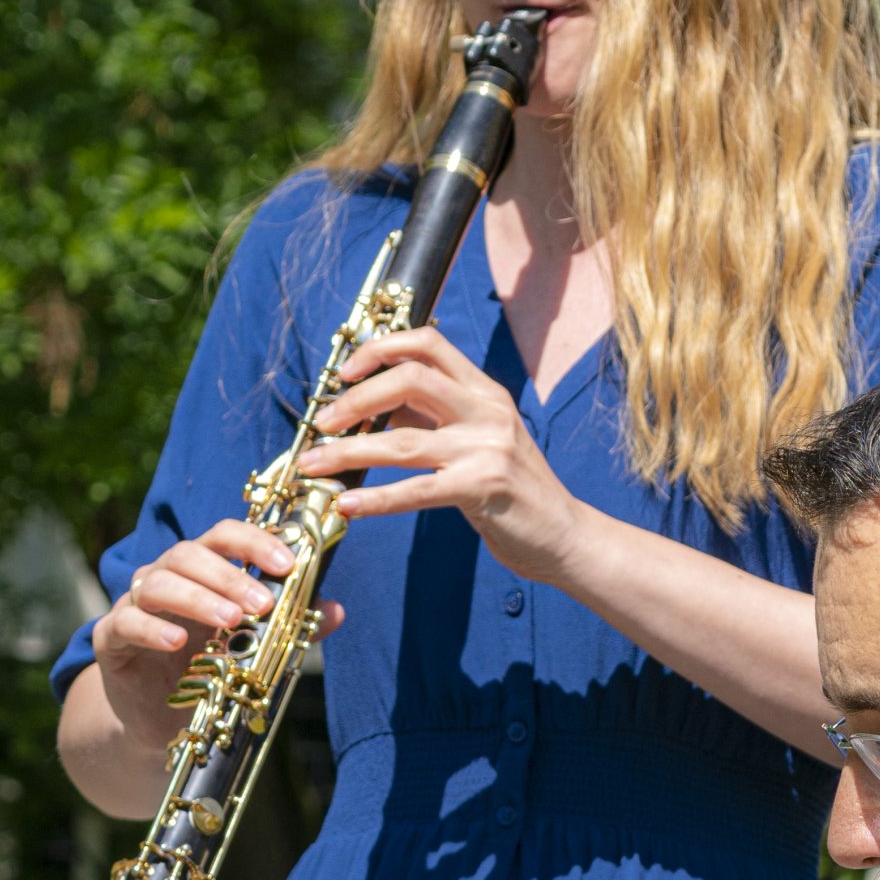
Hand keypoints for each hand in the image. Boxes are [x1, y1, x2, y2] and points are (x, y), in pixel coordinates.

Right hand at [91, 521, 342, 756]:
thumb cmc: (209, 671)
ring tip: (232, 621)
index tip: (288, 563)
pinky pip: (127, 622)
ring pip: (158, 582)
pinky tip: (178, 642)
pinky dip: (153, 628)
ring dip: (198, 598)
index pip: (223, 537)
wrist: (160, 720)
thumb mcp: (254, 648)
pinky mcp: (112, 639)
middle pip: (189, 553)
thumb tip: (338, 610)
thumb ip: (291, 627)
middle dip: (230, 575)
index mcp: (203, 572)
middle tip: (263, 603)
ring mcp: (135, 605)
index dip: (254, 541)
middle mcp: (166, 578)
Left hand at [301, 326, 589, 582]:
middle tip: (322, 424)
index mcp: (484, 391)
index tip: (345, 372)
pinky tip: (346, 505)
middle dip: (355, 399)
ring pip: (402, 440)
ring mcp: (486, 449)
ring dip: (348, 452)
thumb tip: (374, 406)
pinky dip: (375, 499)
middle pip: (409, 379)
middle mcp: (487, 411)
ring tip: (313, 465)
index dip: (380, 349)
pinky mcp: (482, 489)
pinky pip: (416, 491)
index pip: (428, 343)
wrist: (566, 536)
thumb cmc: (514, 490)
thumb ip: (435, 417)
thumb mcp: (479, 439)